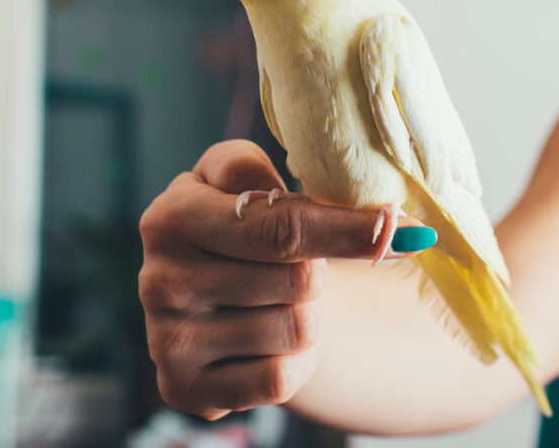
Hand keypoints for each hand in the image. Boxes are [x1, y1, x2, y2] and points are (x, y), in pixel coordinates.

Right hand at [138, 140, 431, 419]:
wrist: (200, 295)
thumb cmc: (231, 224)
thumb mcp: (236, 177)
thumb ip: (283, 170)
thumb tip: (377, 218)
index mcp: (170, 217)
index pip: (280, 227)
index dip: (348, 230)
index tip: (400, 229)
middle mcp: (158, 279)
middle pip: (298, 280)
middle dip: (314, 272)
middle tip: (289, 265)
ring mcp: (168, 339)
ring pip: (295, 330)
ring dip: (303, 316)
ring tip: (270, 302)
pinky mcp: (184, 387)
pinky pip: (279, 379)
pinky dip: (292, 362)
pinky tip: (265, 342)